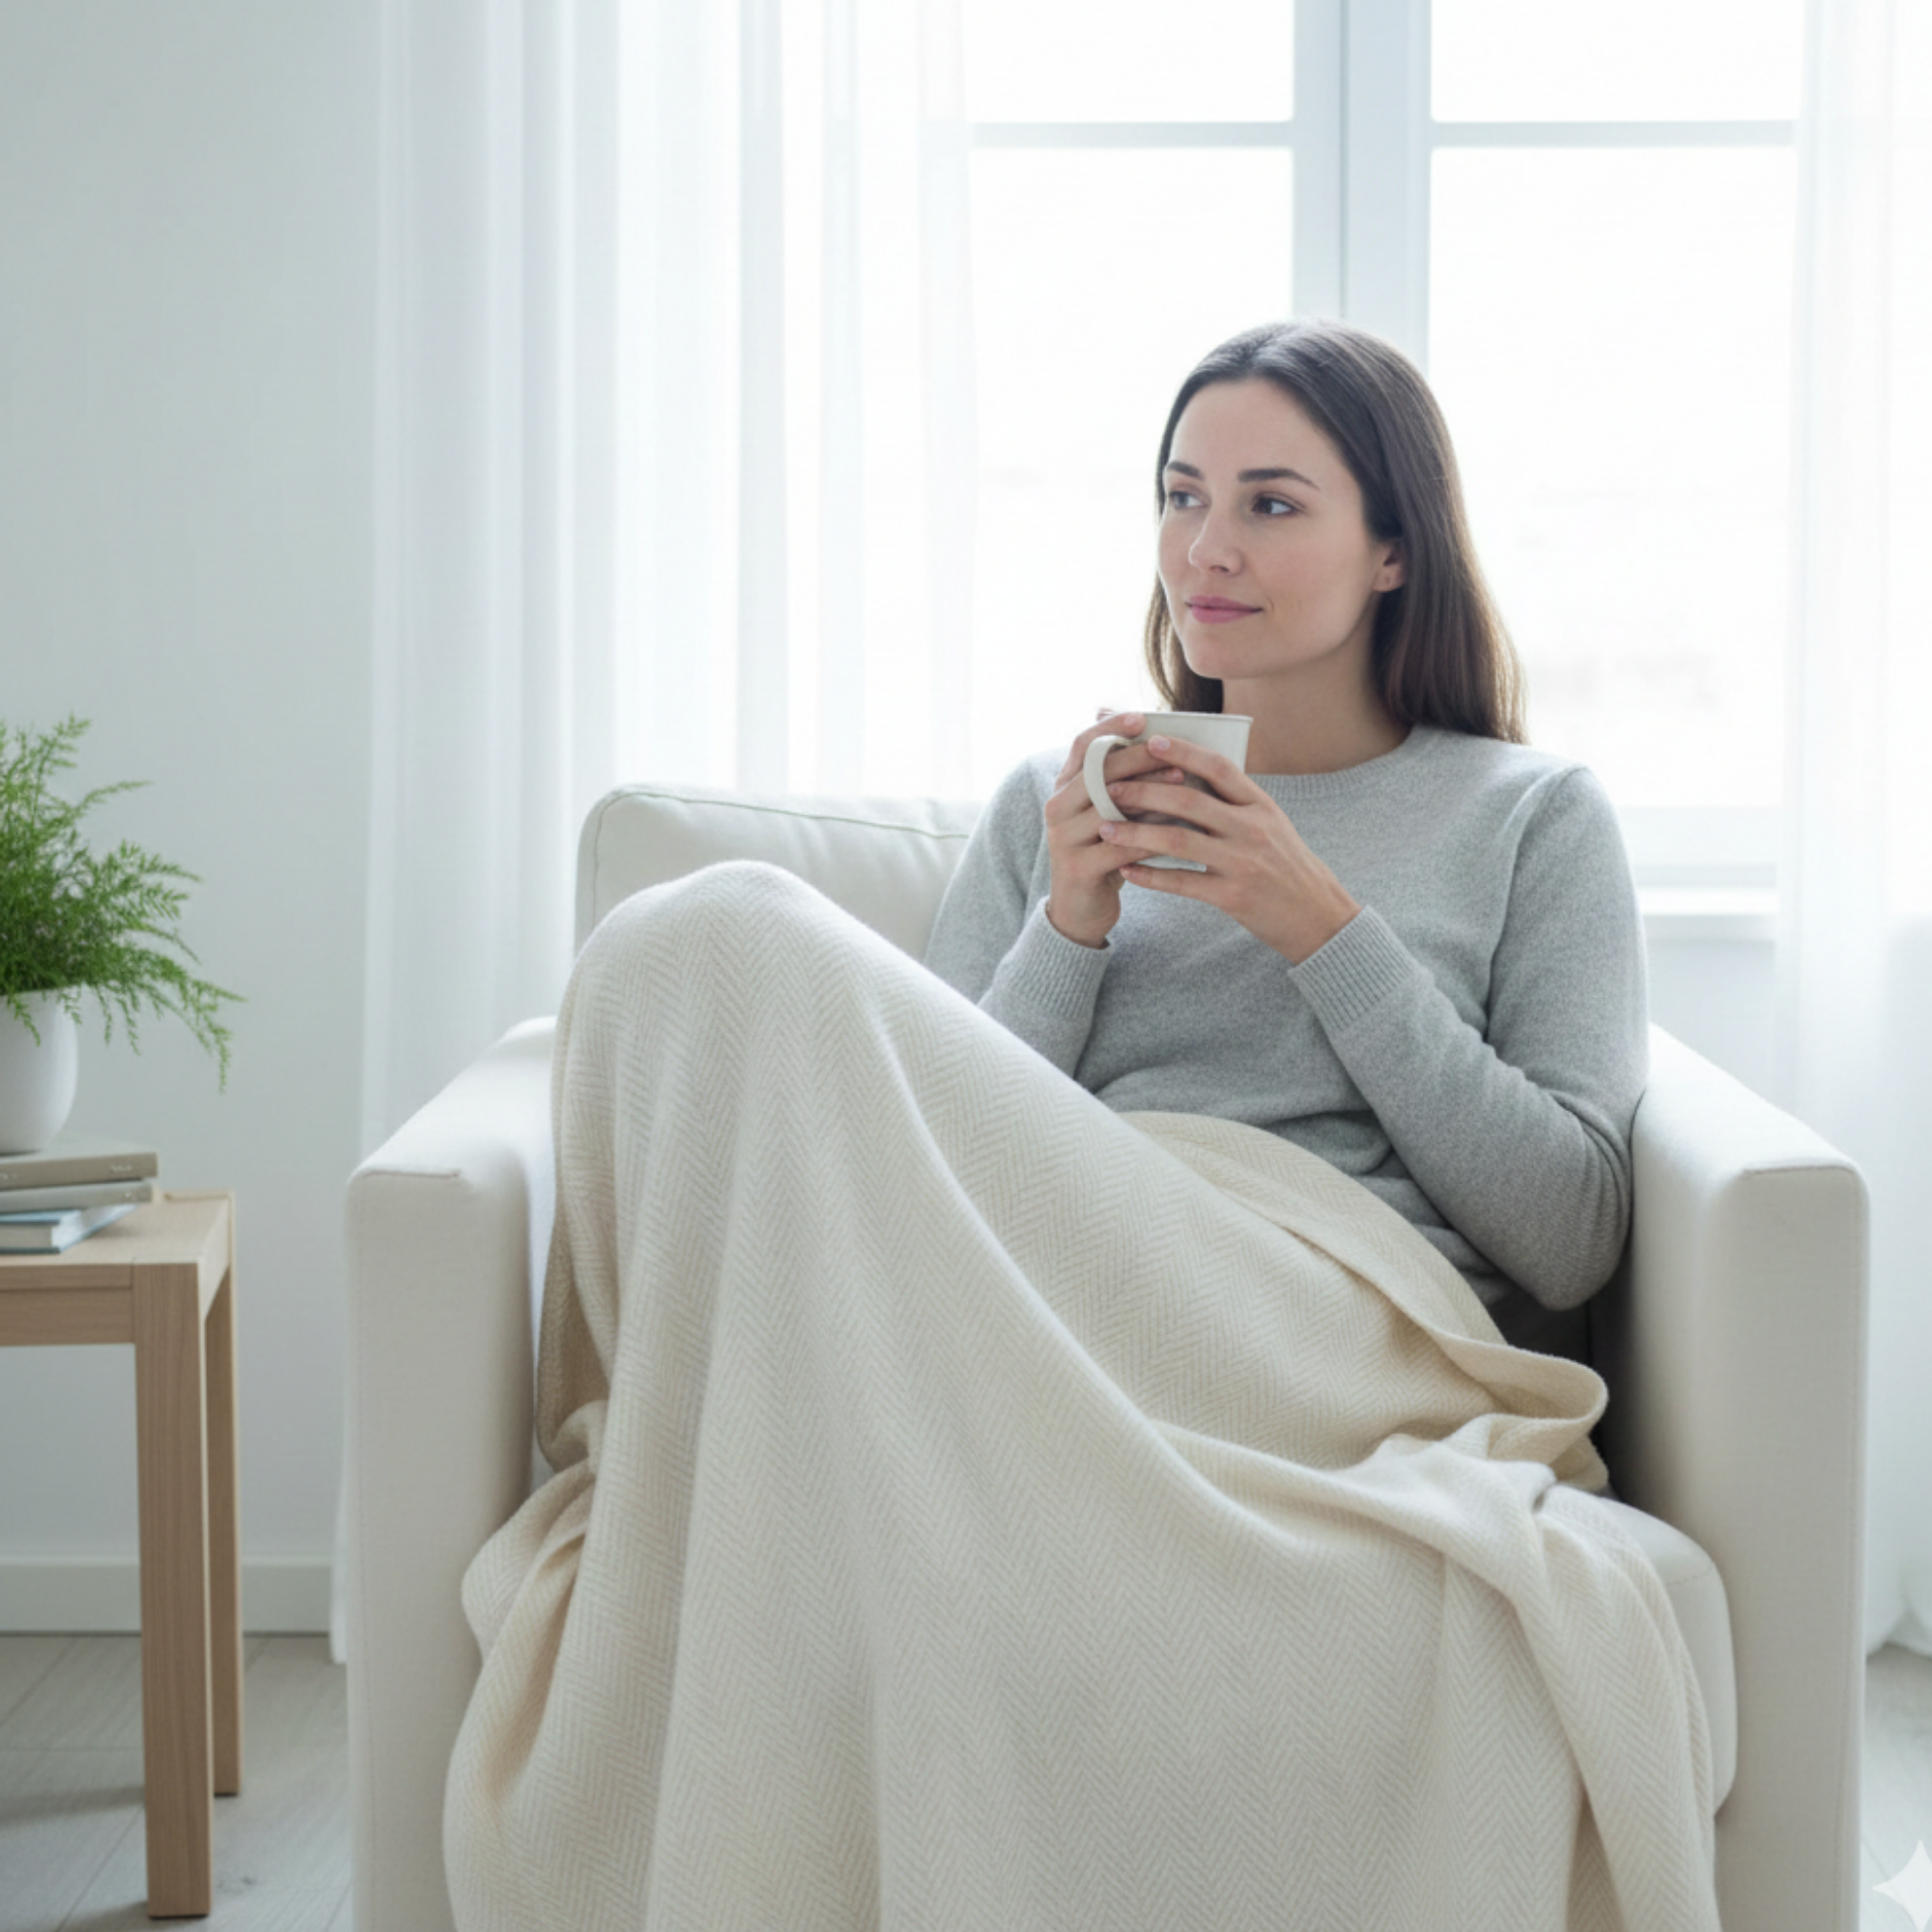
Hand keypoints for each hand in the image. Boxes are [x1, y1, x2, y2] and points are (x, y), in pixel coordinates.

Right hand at [1041, 711, 1192, 947]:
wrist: (1082, 909)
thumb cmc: (1107, 852)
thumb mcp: (1112, 811)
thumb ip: (1125, 781)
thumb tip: (1164, 742)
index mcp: (1064, 787)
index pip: (1081, 745)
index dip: (1109, 727)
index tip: (1141, 716)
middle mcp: (1056, 807)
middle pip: (1096, 771)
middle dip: (1137, 758)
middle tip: (1173, 751)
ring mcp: (1063, 839)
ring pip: (1108, 808)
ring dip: (1149, 794)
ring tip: (1183, 784)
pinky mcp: (1077, 868)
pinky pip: (1119, 847)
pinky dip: (1150, 836)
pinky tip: (1179, 830)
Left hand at [1095, 733, 1360, 963]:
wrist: (1318, 917)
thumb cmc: (1286, 866)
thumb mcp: (1270, 825)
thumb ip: (1235, 802)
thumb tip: (1189, 775)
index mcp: (1261, 805)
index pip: (1219, 767)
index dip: (1184, 752)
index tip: (1151, 741)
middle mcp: (1252, 829)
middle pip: (1189, 800)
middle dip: (1144, 791)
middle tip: (1109, 786)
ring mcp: (1242, 863)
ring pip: (1179, 840)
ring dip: (1136, 833)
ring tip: (1105, 828)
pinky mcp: (1233, 896)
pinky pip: (1182, 883)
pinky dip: (1151, 876)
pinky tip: (1126, 872)